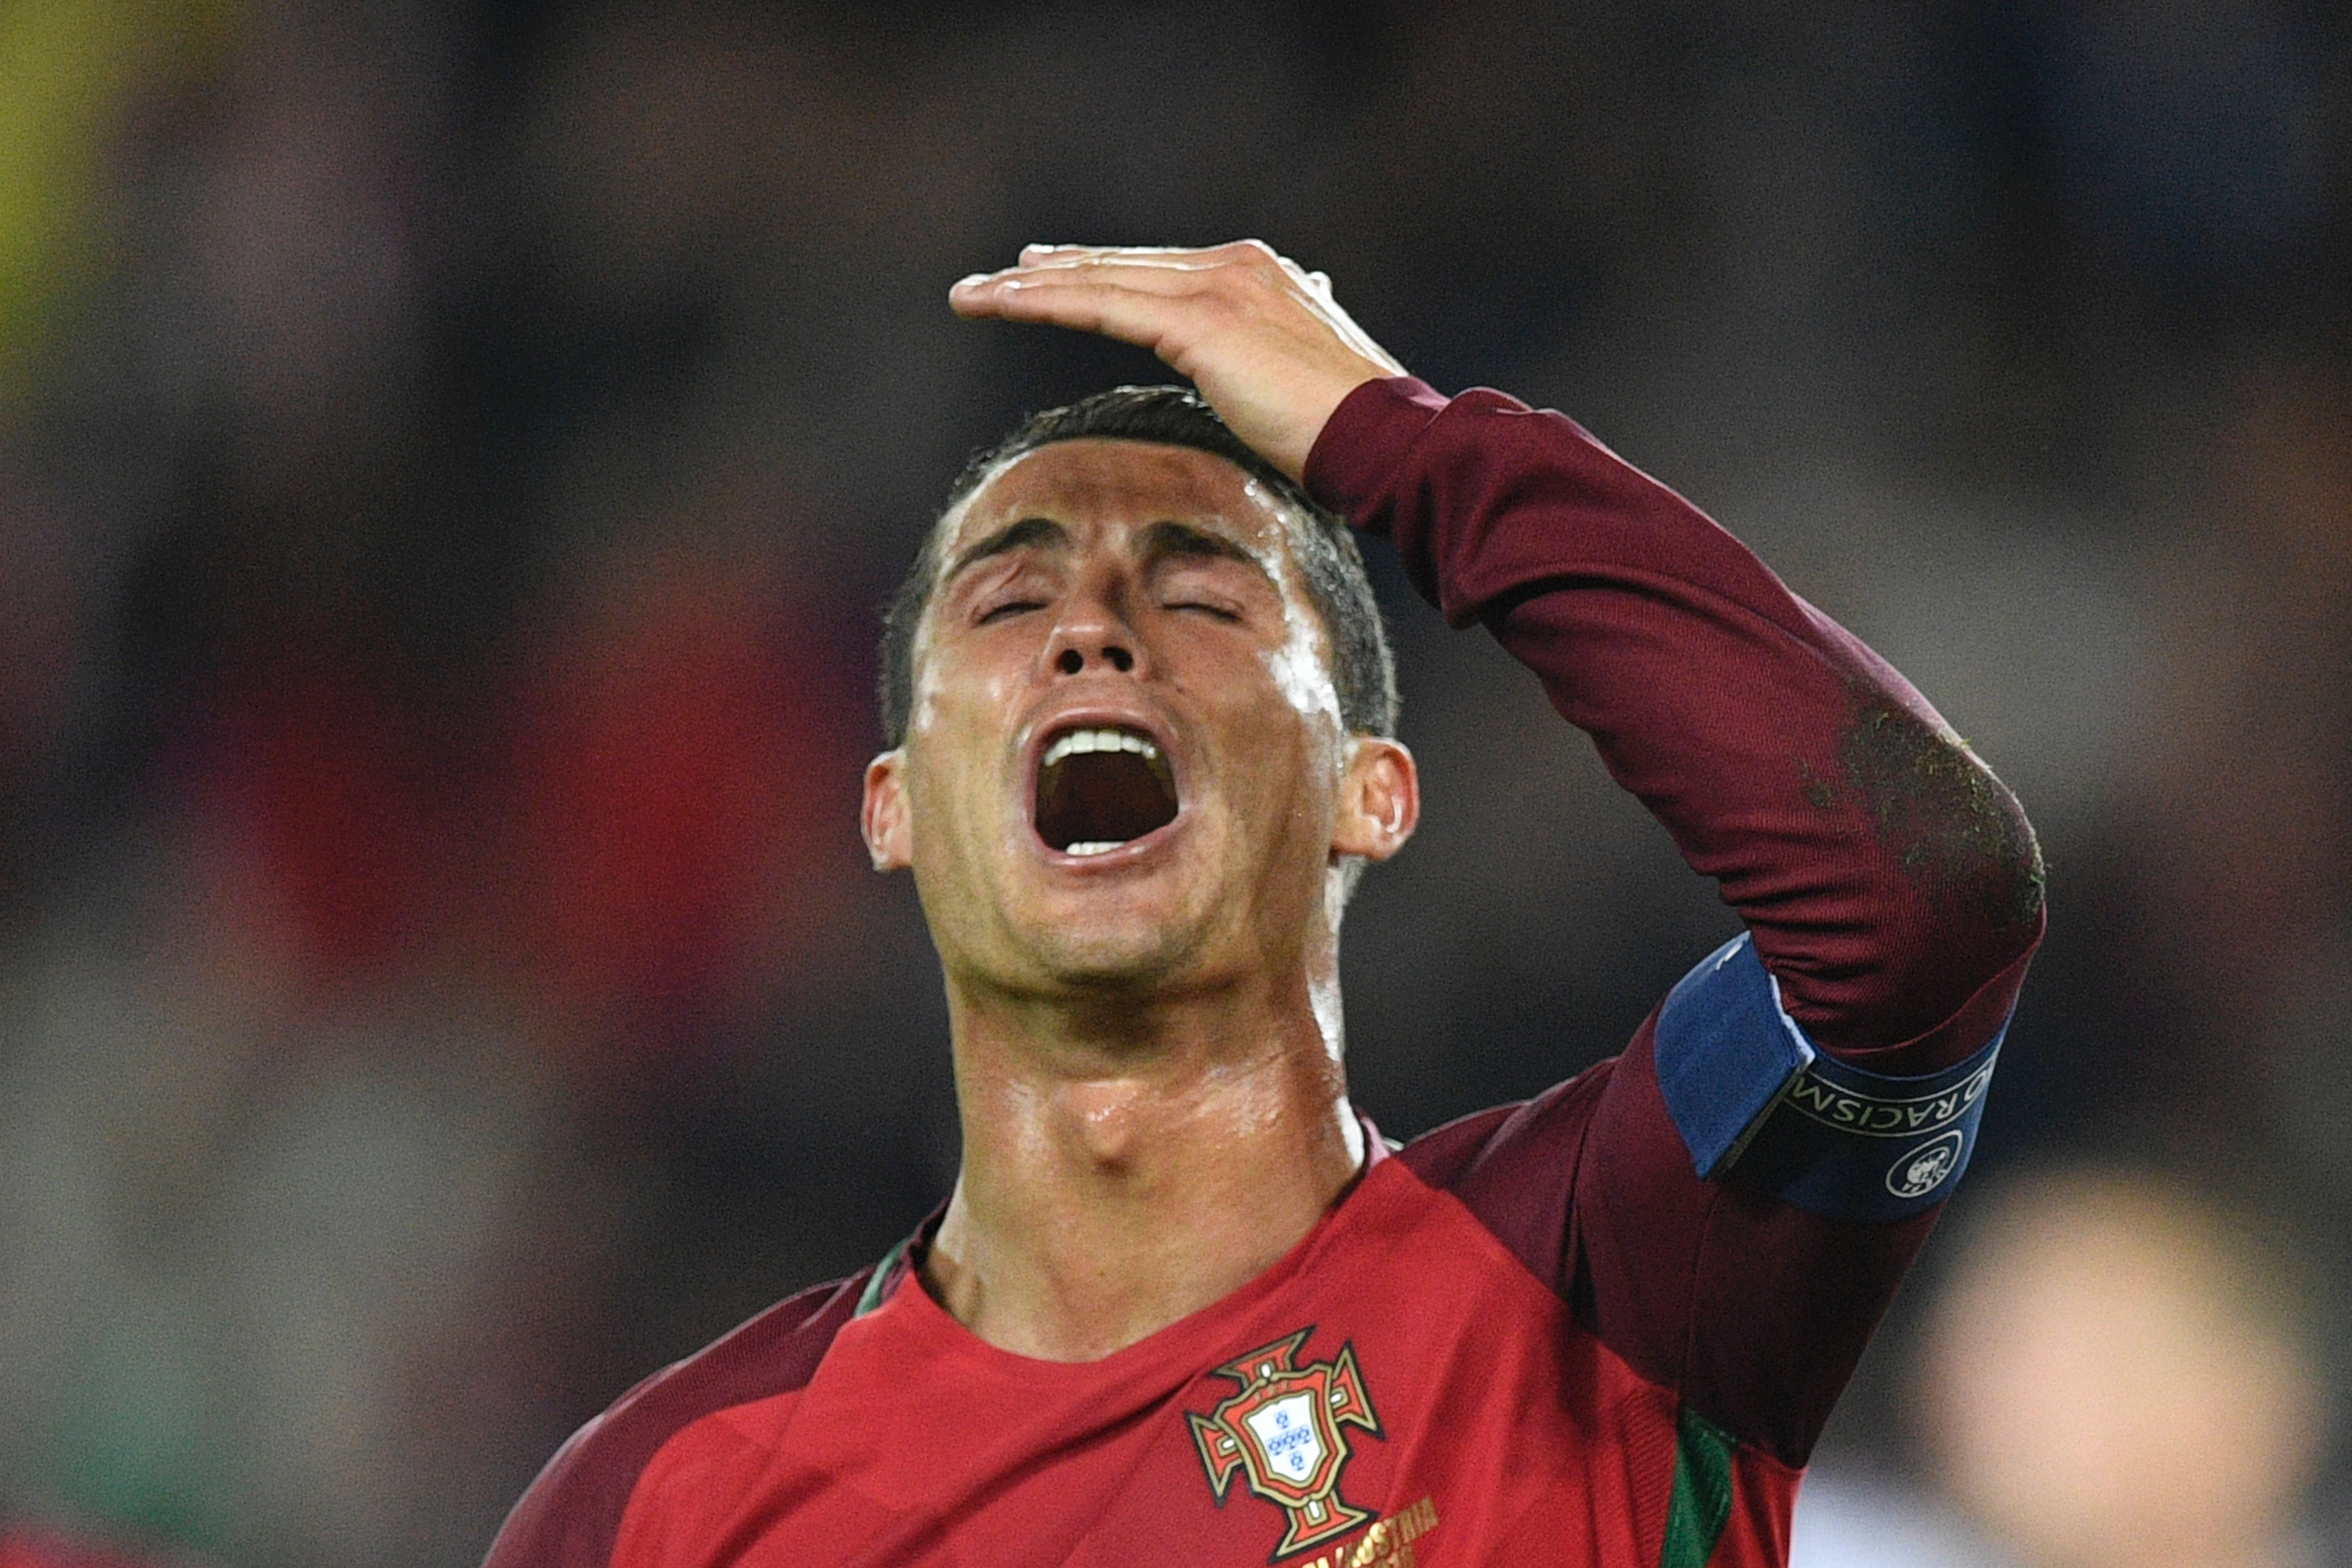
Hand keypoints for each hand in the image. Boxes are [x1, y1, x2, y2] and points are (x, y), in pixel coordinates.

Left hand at [949, 241, 1408, 481]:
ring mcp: (1217, 287)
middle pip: (1121, 267)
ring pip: (1099, 280)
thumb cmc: (1355, 434)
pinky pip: (1101, 305)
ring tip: (973, 296)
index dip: (1102, 271)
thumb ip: (1287, 346)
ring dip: (1027, 287)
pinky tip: (1002, 303)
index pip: (1160, 271)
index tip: (1053, 271)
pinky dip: (1045, 302)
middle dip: (1053, 271)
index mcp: (1261, 276)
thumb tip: (1291, 322)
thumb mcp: (1310, 379)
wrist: (1389, 441)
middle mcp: (1236, 266)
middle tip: (997, 278)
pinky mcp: (1200, 320)